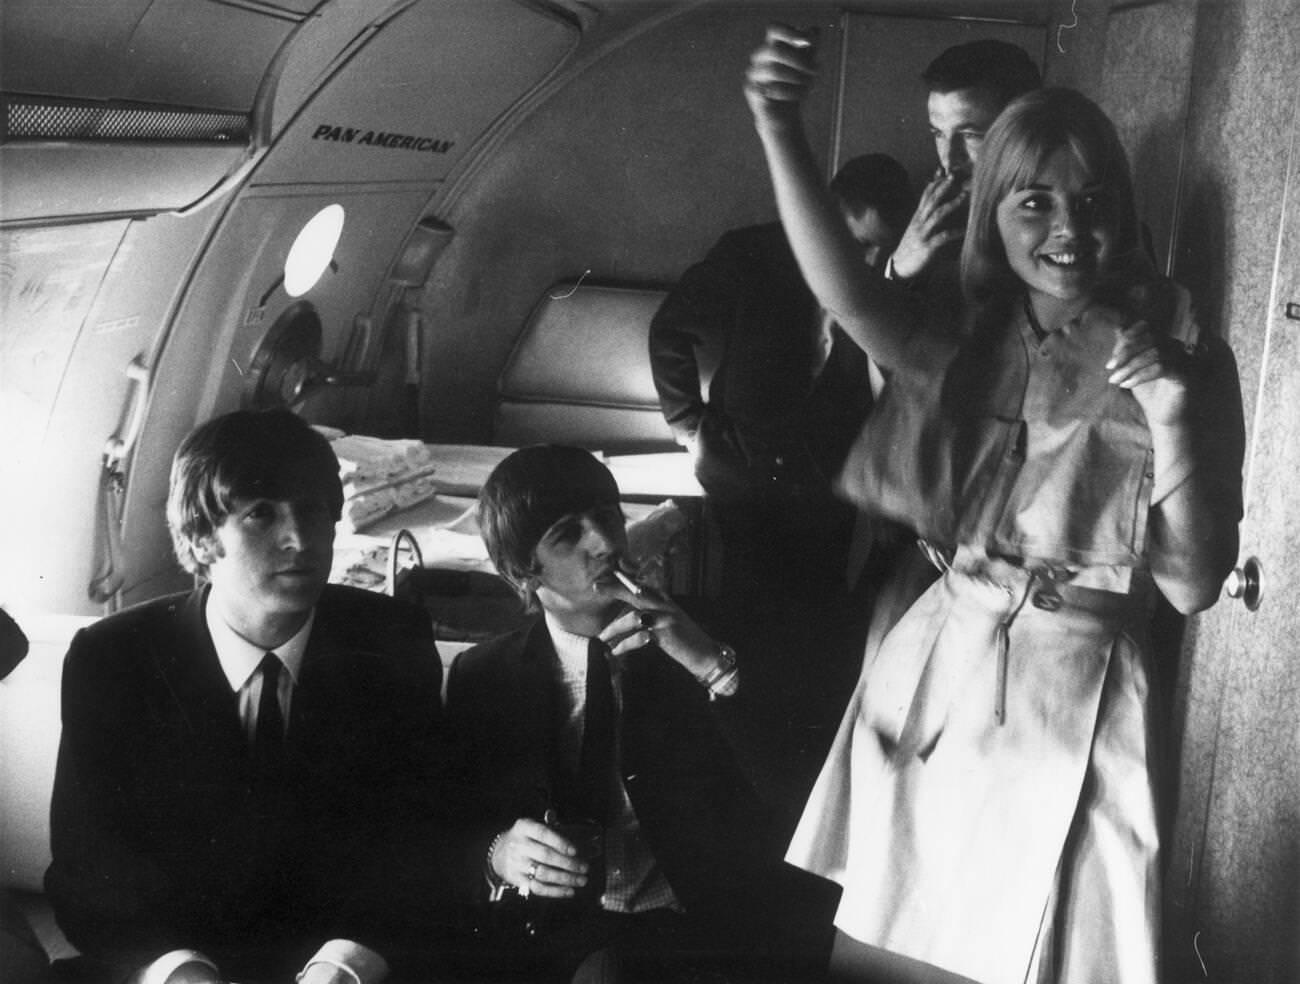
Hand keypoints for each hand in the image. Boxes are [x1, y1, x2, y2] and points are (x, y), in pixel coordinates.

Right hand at [489, 818, 587, 898]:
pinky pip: (538, 888)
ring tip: (581, 880)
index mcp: (524, 827)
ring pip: (543, 874)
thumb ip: (556, 833)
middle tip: (585, 868)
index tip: (575, 851)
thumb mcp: (534, 828)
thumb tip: (585, 845)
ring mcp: (516, 863)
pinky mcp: (516, 880)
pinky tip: (569, 891)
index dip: (560, 842)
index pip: (543, 833)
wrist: (499, 852)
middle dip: (568, 863)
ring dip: (565, 879)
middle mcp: (518, 845)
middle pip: (545, 856)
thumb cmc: (526, 839)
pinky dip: (555, 891)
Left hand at [597, 578, 723, 678]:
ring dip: (615, 627)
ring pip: (634, 616)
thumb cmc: (684, 639)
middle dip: (615, 589)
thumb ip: (650, 615)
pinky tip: (616, 651)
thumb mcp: (667, 622)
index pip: (641, 586)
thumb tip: (624, 617)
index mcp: (665, 599)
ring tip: (602, 637)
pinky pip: (639, 636)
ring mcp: (666, 617)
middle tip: (596, 586)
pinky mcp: (666, 633)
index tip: (605, 580)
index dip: (623, 581)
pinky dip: (625, 644)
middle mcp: (665, 604)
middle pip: (636, 592)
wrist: (704, 653)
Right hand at [744, 24, 818, 131]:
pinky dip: (787, 94)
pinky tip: (796, 98)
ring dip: (796, 78)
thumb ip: (812, 47)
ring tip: (809, 88)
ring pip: (773, 70)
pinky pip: (768, 89)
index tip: (808, 42)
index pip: (775, 29)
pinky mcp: (751, 91)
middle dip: (799, 60)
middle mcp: (760, 57)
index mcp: (773, 46)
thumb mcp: (809, 65)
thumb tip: (815, 30)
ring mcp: (753, 73)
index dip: (789, 32)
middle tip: (815, 70)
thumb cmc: (795, 87)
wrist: (784, 116)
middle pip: (775, 50)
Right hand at [887, 169, 967, 280]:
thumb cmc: (912, 246)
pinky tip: (966, 230)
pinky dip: (955, 233)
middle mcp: (920, 222)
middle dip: (943, 187)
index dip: (936, 183)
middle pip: (931, 200)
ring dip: (951, 205)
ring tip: (964, 196)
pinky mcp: (927, 247)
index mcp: (918, 217)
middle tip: (954, 176)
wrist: (900, 267)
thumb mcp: (917, 227)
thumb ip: (926, 215)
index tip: (946, 171)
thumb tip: (937, 203)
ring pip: (937, 215)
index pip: (926, 195)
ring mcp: (923, 234)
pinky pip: (942, 237)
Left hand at [1106, 319, 1191, 426]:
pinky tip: (1127, 385)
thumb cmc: (1147, 391)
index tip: (1112, 358)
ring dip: (1130, 366)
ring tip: (1115, 380)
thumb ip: (1127, 350)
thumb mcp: (1132, 368)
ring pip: (1155, 353)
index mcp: (1164, 342)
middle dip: (1126, 352)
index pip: (1146, 329)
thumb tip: (1118, 328)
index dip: (1127, 339)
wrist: (1161, 416)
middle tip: (1109, 368)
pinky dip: (1140, 375)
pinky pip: (1162, 368)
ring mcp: (1183, 359)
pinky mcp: (1185, 374)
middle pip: (1151, 338)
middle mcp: (1176, 347)